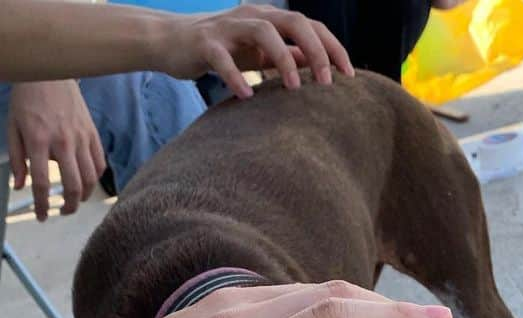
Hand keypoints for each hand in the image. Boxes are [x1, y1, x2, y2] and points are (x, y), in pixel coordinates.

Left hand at [7, 81, 105, 221]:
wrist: (48, 72)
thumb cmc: (26, 99)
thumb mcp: (12, 127)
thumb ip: (15, 159)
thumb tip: (20, 187)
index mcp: (38, 140)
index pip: (41, 182)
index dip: (41, 204)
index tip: (41, 216)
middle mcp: (63, 142)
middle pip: (73, 186)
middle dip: (69, 206)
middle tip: (62, 212)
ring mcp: (81, 138)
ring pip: (90, 179)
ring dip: (84, 196)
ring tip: (75, 200)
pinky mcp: (92, 134)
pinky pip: (99, 164)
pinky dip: (95, 178)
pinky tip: (86, 181)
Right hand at [159, 6, 354, 97]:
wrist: (172, 42)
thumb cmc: (224, 50)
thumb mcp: (260, 53)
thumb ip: (288, 57)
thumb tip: (319, 68)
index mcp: (270, 18)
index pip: (310, 26)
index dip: (332, 47)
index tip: (350, 76)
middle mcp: (252, 16)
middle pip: (293, 21)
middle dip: (316, 51)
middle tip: (328, 84)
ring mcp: (228, 27)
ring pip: (262, 32)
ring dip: (283, 60)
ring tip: (294, 90)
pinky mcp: (204, 43)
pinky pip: (222, 58)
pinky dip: (235, 77)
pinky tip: (247, 97)